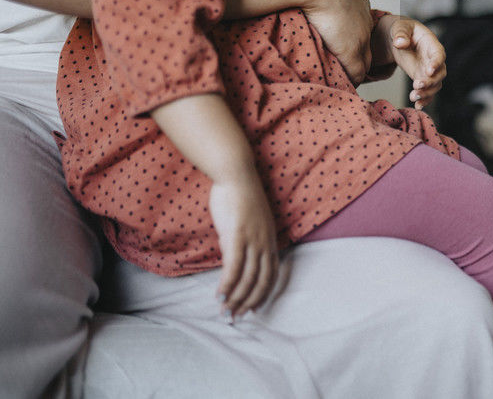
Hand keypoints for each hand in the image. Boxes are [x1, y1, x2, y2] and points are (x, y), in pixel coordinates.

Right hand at [209, 172, 278, 317]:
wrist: (236, 175)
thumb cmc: (240, 196)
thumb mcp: (250, 222)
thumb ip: (247, 241)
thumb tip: (236, 259)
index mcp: (271, 239)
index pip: (272, 274)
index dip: (263, 294)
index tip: (252, 309)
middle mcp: (266, 241)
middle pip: (261, 280)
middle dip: (248, 302)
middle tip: (235, 316)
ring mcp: (253, 239)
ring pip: (247, 277)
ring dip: (236, 297)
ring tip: (225, 311)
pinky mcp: (237, 235)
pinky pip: (234, 266)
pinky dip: (228, 283)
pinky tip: (219, 294)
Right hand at [299, 0, 373, 83]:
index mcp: (357, 3)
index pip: (361, 29)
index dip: (350, 40)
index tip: (338, 48)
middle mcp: (364, 21)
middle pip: (367, 49)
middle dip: (357, 59)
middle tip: (342, 71)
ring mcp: (360, 37)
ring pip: (364, 62)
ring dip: (352, 71)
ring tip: (339, 80)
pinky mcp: (351, 50)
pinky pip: (356, 73)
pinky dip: (349, 81)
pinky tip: (338, 85)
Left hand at [375, 14, 445, 108]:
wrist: (399, 37)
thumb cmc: (402, 29)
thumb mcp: (400, 27)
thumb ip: (400, 34)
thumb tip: (400, 43)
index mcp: (431, 44)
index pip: (439, 54)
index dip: (436, 63)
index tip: (429, 71)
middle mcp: (433, 59)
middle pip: (440, 73)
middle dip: (430, 82)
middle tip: (417, 85)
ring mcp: (428, 70)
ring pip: (435, 85)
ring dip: (427, 93)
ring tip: (413, 97)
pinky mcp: (422, 78)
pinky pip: (428, 91)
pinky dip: (425, 100)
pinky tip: (417, 106)